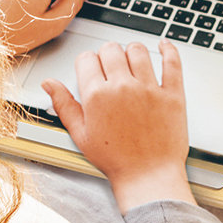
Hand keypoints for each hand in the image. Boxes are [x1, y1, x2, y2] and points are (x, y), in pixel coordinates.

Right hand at [42, 39, 194, 211]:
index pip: (87, 58)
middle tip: (110, 67)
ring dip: (132, 51)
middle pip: (111, 49)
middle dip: (107, 54)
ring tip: (132, 61)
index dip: (87, 62)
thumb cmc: (115, 160)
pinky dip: (169, 49)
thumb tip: (49, 84)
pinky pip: (172, 62)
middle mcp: (123, 87)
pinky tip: (164, 45)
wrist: (148, 177)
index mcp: (97, 96)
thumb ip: (64, 105)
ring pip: (138, 50)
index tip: (92, 69)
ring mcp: (149, 88)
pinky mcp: (172, 94)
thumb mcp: (81, 134)